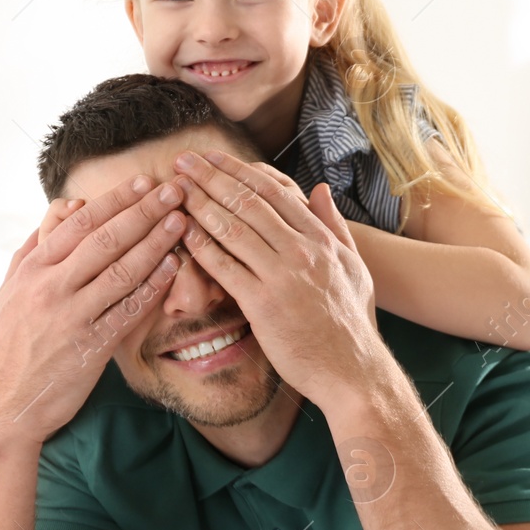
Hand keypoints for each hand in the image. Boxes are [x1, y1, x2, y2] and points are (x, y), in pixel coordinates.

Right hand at [0, 176, 186, 444]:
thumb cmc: (9, 347)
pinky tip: (174, 267)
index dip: (115, 200)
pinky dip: (153, 286)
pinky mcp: (91, 345)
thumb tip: (65, 208)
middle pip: (103, 238)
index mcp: (31, 270)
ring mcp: (71, 316)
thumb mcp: (9, 291)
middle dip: (143, 210)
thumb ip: (35, 248)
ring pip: (120, 269)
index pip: (78, 223)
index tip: (144, 183)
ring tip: (181, 221)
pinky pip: (128, 309)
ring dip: (155, 242)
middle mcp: (49, 287)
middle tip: (174, 191)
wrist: (4, 406)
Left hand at [171, 148, 383, 410]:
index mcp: (323, 239)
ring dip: (200, 204)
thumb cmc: (352, 323)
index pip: (275, 192)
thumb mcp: (355, 267)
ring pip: (233, 229)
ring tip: (175, 189)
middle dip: (211, 177)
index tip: (213, 158)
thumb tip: (320, 189)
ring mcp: (283, 277)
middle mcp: (304, 251)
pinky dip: (201, 247)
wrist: (353, 371)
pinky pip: (225, 268)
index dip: (239, 170)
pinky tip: (181, 232)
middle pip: (249, 202)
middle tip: (183, 159)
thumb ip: (335, 226)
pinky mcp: (263, 305)